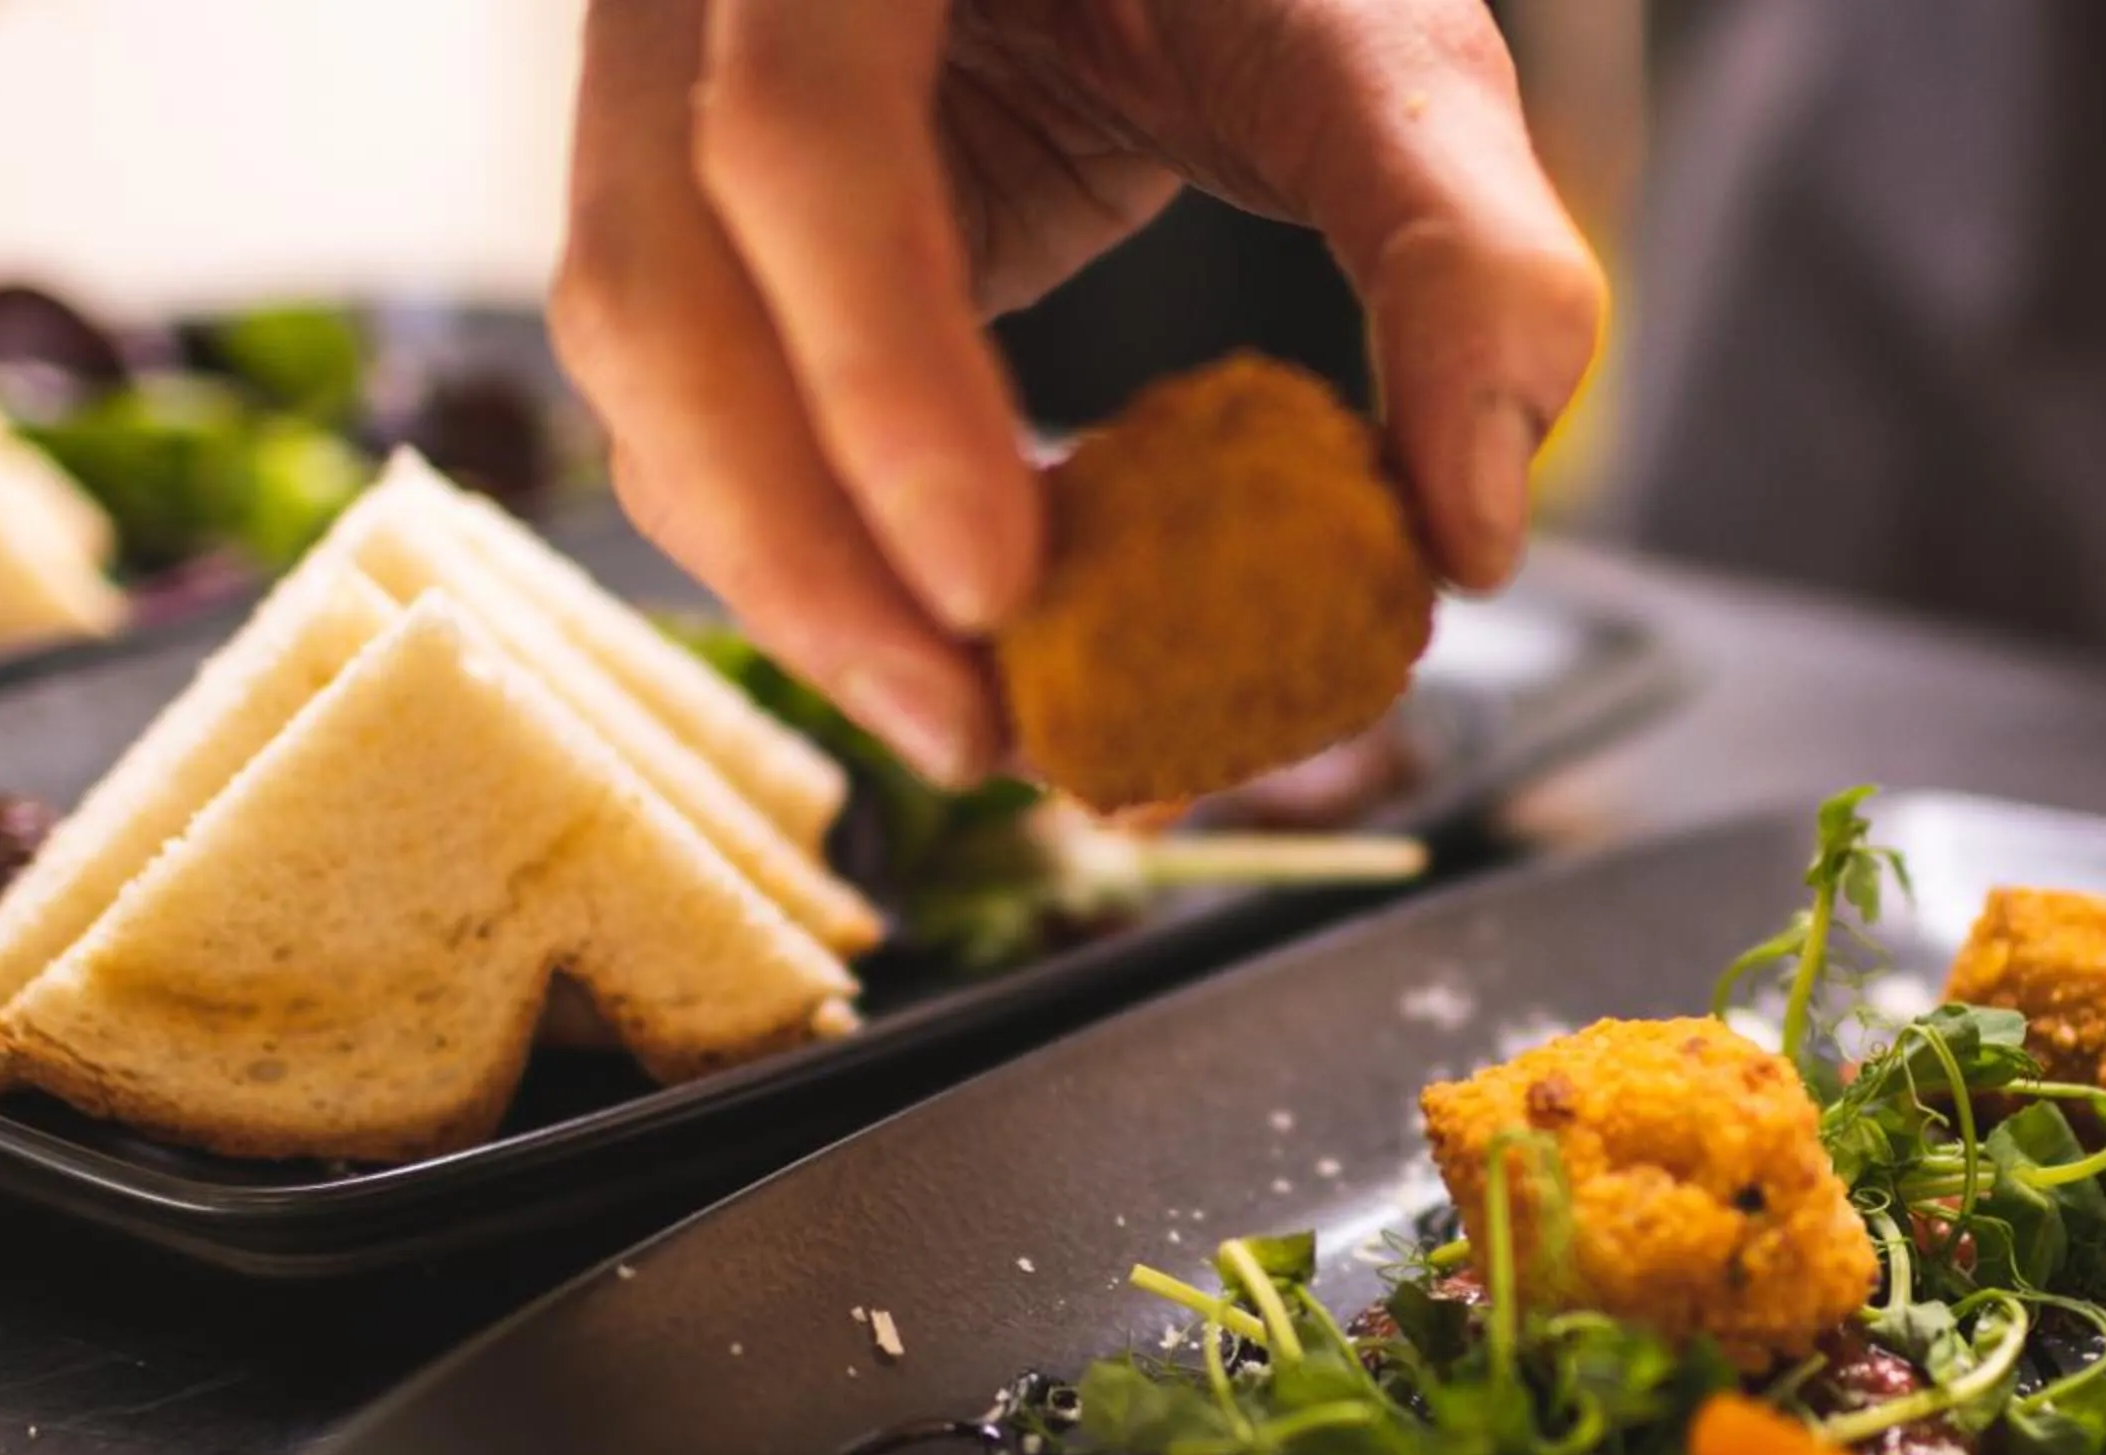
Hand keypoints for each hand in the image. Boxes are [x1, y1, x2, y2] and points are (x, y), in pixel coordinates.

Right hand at [551, 0, 1605, 785]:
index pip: (796, 131)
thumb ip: (1457, 251)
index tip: (1000, 588)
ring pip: (640, 364)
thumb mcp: (1382, 43)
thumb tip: (1465, 537)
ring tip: (978, 718)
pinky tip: (945, 629)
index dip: (879, 377)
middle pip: (652, 282)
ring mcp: (660, 89)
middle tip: (980, 734)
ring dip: (794, 575)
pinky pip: (689, 390)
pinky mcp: (692, 201)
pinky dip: (806, 533)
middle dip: (806, 552)